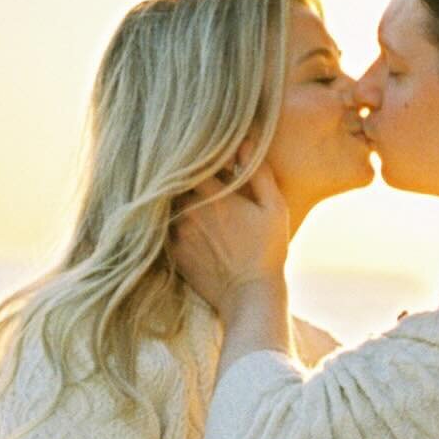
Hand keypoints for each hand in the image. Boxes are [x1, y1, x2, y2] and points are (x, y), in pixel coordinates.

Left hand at [170, 160, 289, 312]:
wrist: (249, 296)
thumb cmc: (267, 252)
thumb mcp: (274, 209)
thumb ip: (258, 173)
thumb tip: (245, 142)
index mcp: (215, 196)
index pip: (195, 162)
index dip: (199, 157)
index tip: (204, 156)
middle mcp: (190, 211)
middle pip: (177, 182)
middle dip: (184, 177)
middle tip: (191, 173)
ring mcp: (178, 233)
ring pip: (168, 204)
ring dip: (175, 199)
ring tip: (183, 197)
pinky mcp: (173, 252)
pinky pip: (164, 228)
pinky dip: (170, 222)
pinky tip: (183, 224)